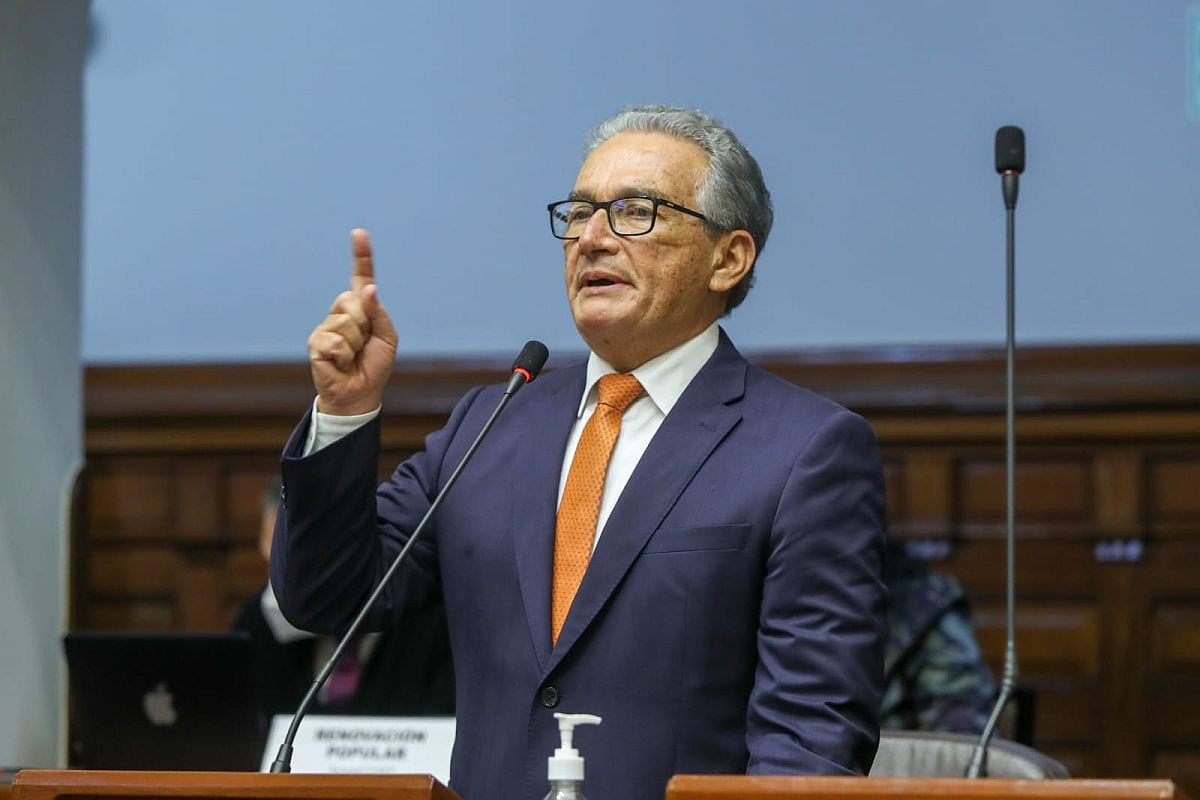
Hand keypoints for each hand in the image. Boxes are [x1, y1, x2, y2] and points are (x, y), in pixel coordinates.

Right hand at [307, 229, 398, 414]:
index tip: (359, 233)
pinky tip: (341, 364)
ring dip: (355, 343)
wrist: (359, 393)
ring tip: (353, 356)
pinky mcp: (316, 343)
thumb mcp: (387, 337)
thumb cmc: (374, 365)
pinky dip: (344, 355)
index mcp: (362, 308)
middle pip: (353, 300)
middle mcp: (341, 313)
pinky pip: (334, 341)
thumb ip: (379, 313)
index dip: (361, 256)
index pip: (361, 277)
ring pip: (345, 322)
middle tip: (363, 344)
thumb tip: (369, 290)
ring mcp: (326, 327)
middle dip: (364, 324)